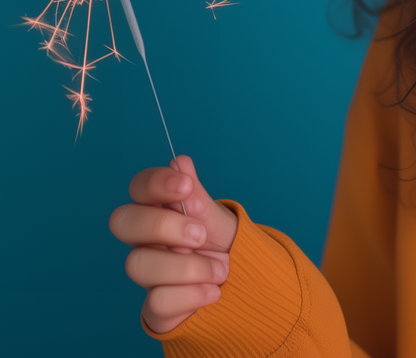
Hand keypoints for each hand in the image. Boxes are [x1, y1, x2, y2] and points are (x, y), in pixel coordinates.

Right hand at [109, 155, 238, 333]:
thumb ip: (196, 195)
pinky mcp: (153, 309)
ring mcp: (146, 274)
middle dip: (163, 225)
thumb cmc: (219, 243)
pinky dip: (193, 295)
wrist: (238, 283)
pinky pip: (157, 302)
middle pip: (122, 221)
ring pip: (137, 264)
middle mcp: (144, 240)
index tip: (185, 186)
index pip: (138, 187)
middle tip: (200, 234)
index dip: (155, 182)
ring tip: (220, 269)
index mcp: (158, 210)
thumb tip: (180, 162)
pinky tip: (213, 290)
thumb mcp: (213, 217)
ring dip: (188, 267)